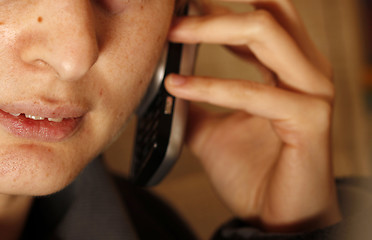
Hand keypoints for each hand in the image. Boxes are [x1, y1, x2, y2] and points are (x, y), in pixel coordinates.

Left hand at [165, 0, 340, 231]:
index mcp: (288, 68)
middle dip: (214, 11)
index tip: (181, 8)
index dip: (218, 9)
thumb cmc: (254, 173)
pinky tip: (178, 86)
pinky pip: (254, 92)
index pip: (259, 17)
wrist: (277, 217)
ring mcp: (312, 92)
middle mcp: (306, 71)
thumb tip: (167, 82)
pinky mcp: (309, 120)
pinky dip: (212, 86)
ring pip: (265, 34)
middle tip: (174, 16)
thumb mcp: (213, 131)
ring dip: (213, 29)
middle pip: (264, 13)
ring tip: (173, 34)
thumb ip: (197, 103)